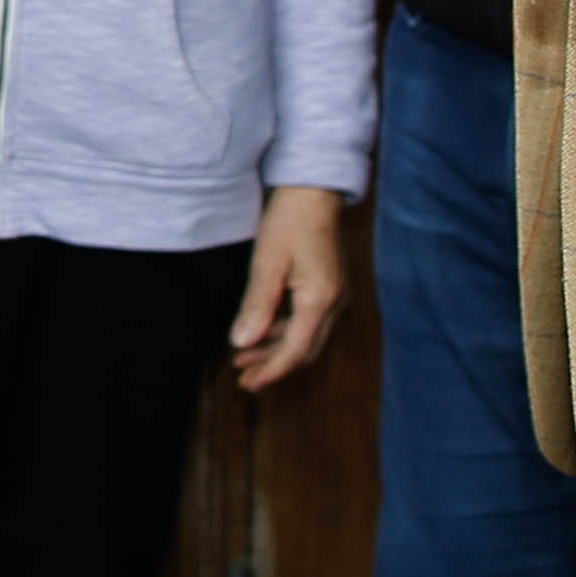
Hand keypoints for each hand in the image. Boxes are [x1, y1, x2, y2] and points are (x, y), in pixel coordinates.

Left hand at [234, 187, 347, 390]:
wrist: (313, 192)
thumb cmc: (289, 220)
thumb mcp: (266, 262)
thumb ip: (256, 305)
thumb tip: (242, 342)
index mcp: (320, 299)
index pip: (296, 349)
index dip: (271, 370)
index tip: (247, 384)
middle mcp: (333, 303)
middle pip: (304, 350)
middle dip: (273, 366)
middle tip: (242, 379)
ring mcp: (334, 296)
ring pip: (306, 337)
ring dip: (276, 350)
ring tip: (243, 359)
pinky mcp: (328, 289)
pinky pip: (307, 322)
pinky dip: (284, 333)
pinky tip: (260, 333)